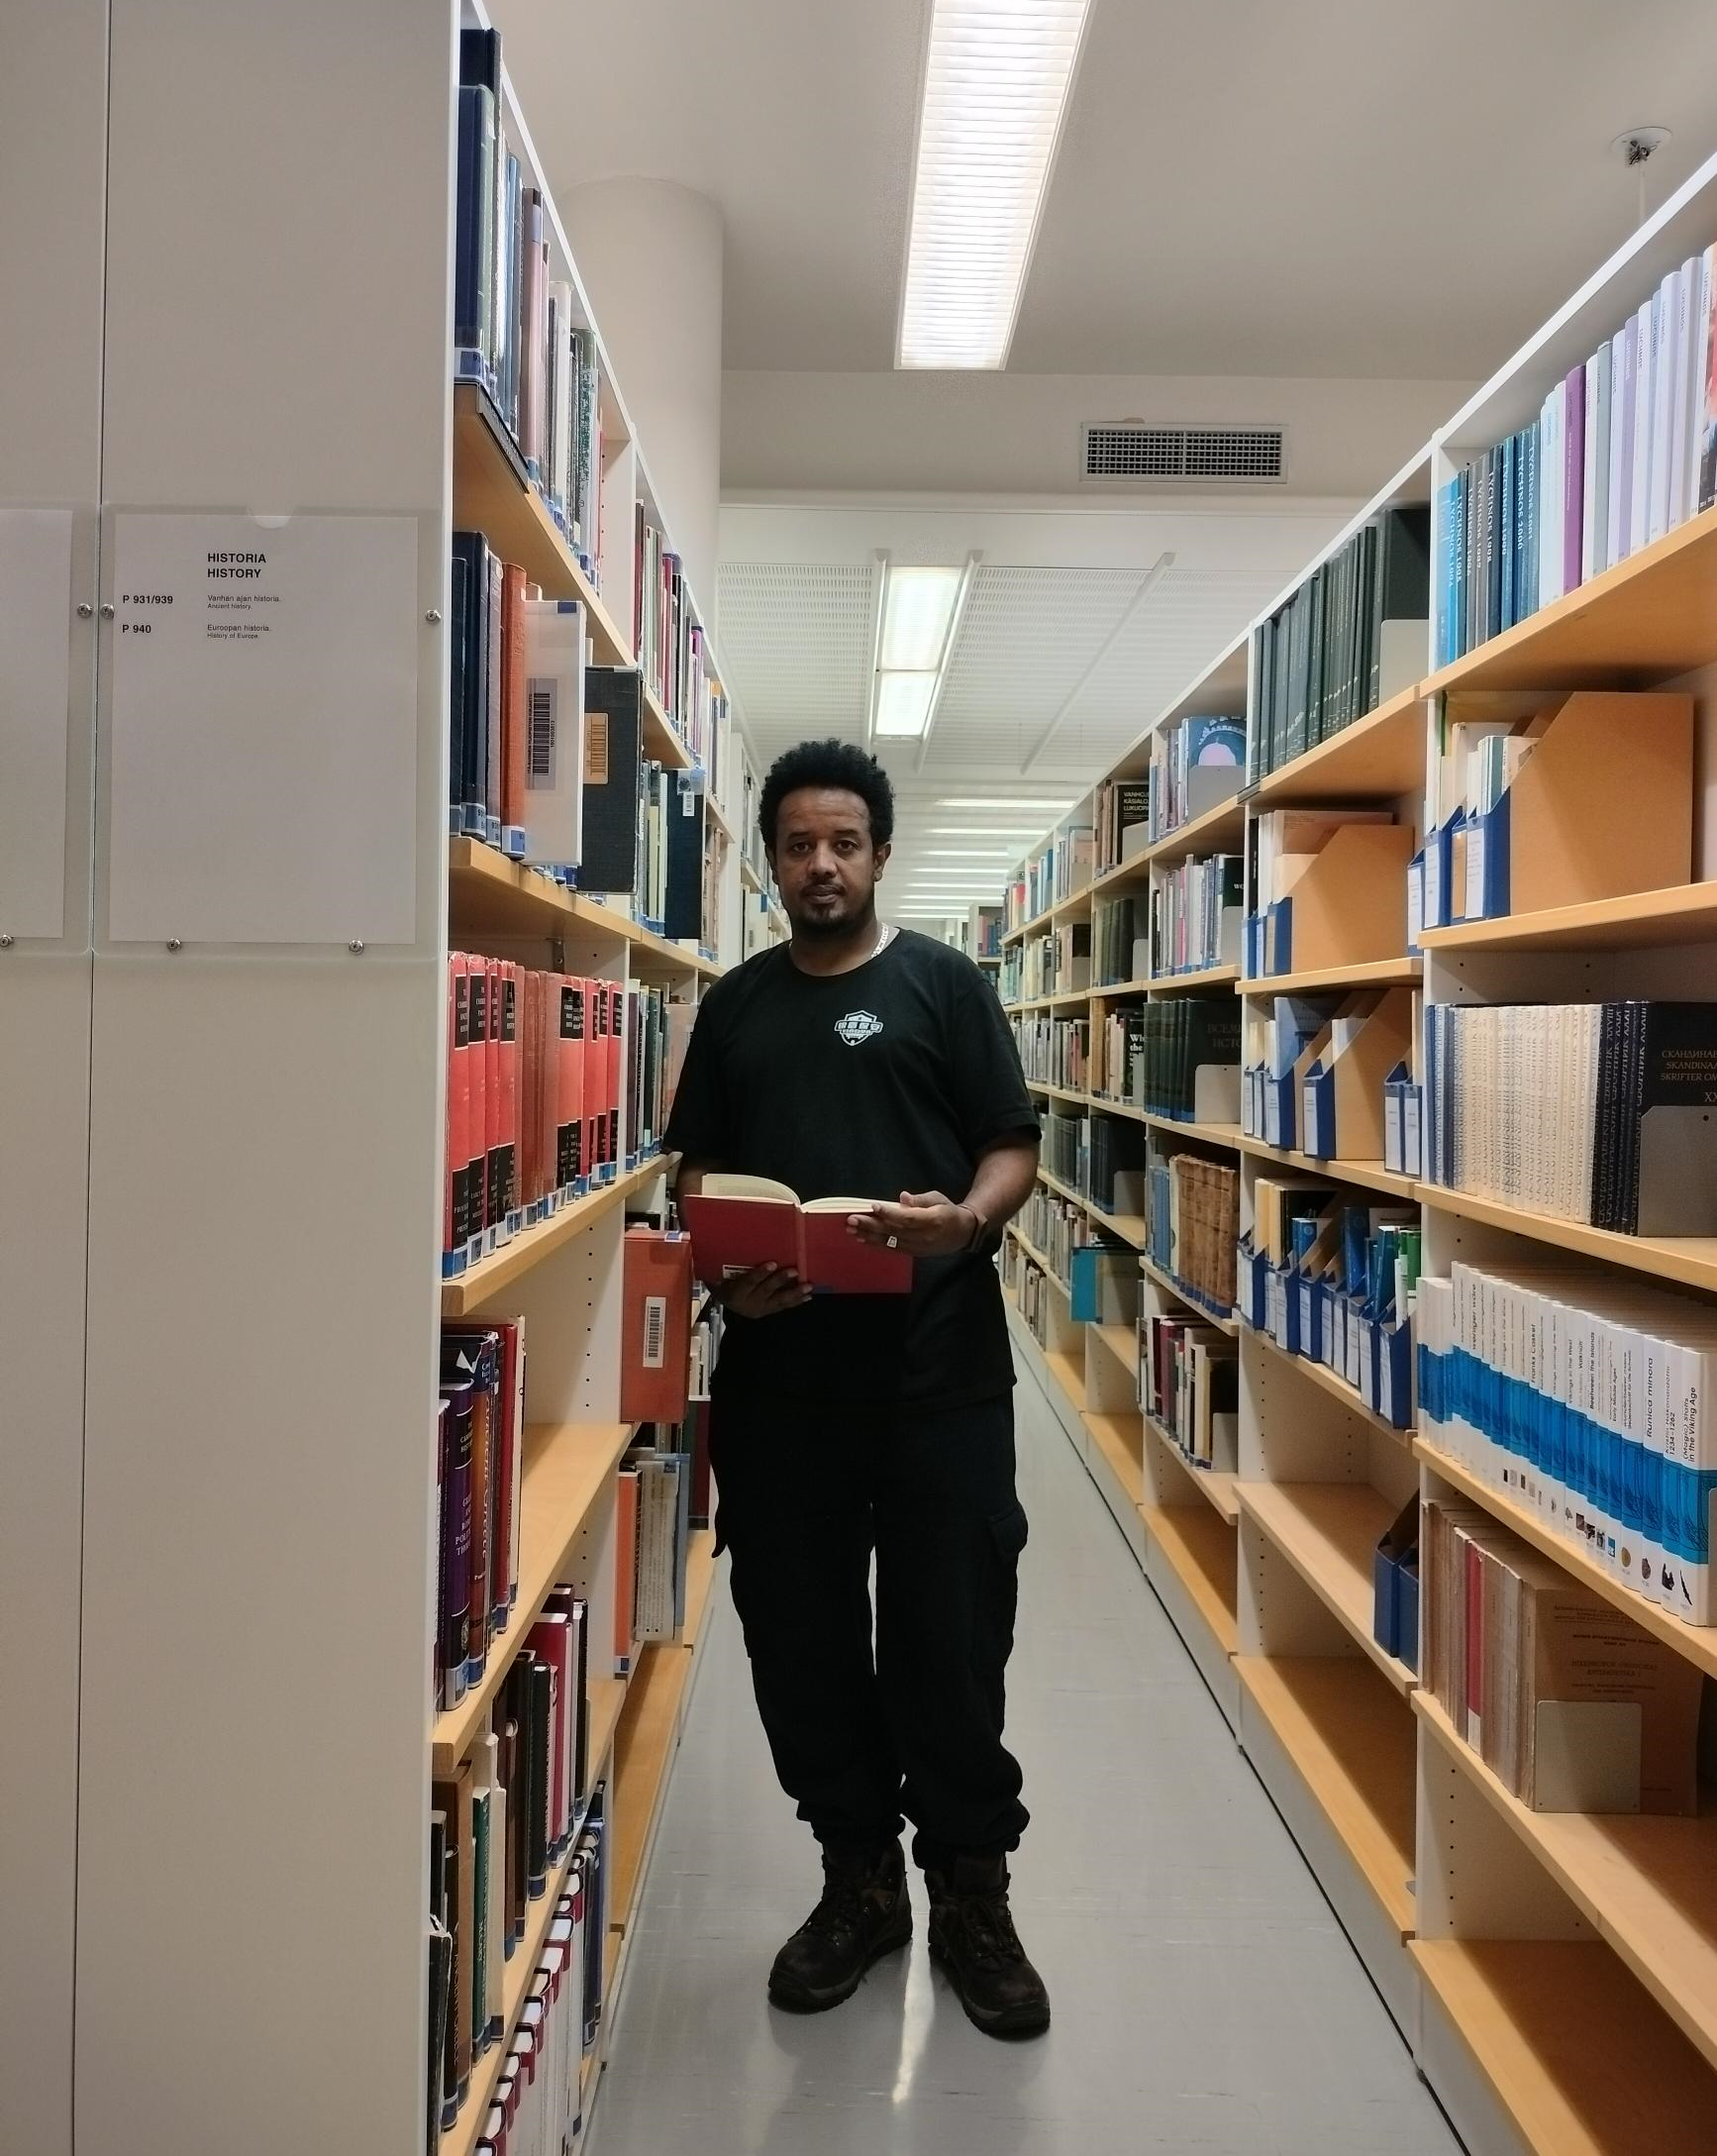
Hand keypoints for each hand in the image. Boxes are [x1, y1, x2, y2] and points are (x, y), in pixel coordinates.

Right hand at [714, 1262, 812, 1318]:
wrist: (725, 1299)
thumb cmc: (724, 1280)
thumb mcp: (720, 1274)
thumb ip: (727, 1264)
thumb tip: (734, 1243)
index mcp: (734, 1293)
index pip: (748, 1282)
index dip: (760, 1273)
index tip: (772, 1263)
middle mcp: (748, 1303)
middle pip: (766, 1291)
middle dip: (781, 1281)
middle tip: (795, 1271)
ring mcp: (760, 1309)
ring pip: (778, 1301)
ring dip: (794, 1293)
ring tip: (808, 1286)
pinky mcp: (768, 1312)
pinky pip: (783, 1306)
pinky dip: (796, 1301)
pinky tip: (808, 1296)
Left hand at [848, 1189, 976, 1258]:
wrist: (962, 1233)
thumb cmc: (948, 1211)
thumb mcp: (938, 1199)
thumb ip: (920, 1200)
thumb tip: (903, 1198)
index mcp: (933, 1220)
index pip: (908, 1218)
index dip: (889, 1213)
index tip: (873, 1206)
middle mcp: (925, 1236)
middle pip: (894, 1231)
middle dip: (871, 1225)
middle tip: (851, 1219)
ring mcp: (918, 1247)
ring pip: (890, 1242)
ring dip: (869, 1236)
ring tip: (851, 1230)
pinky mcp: (913, 1253)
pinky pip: (892, 1248)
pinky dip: (876, 1243)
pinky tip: (862, 1238)